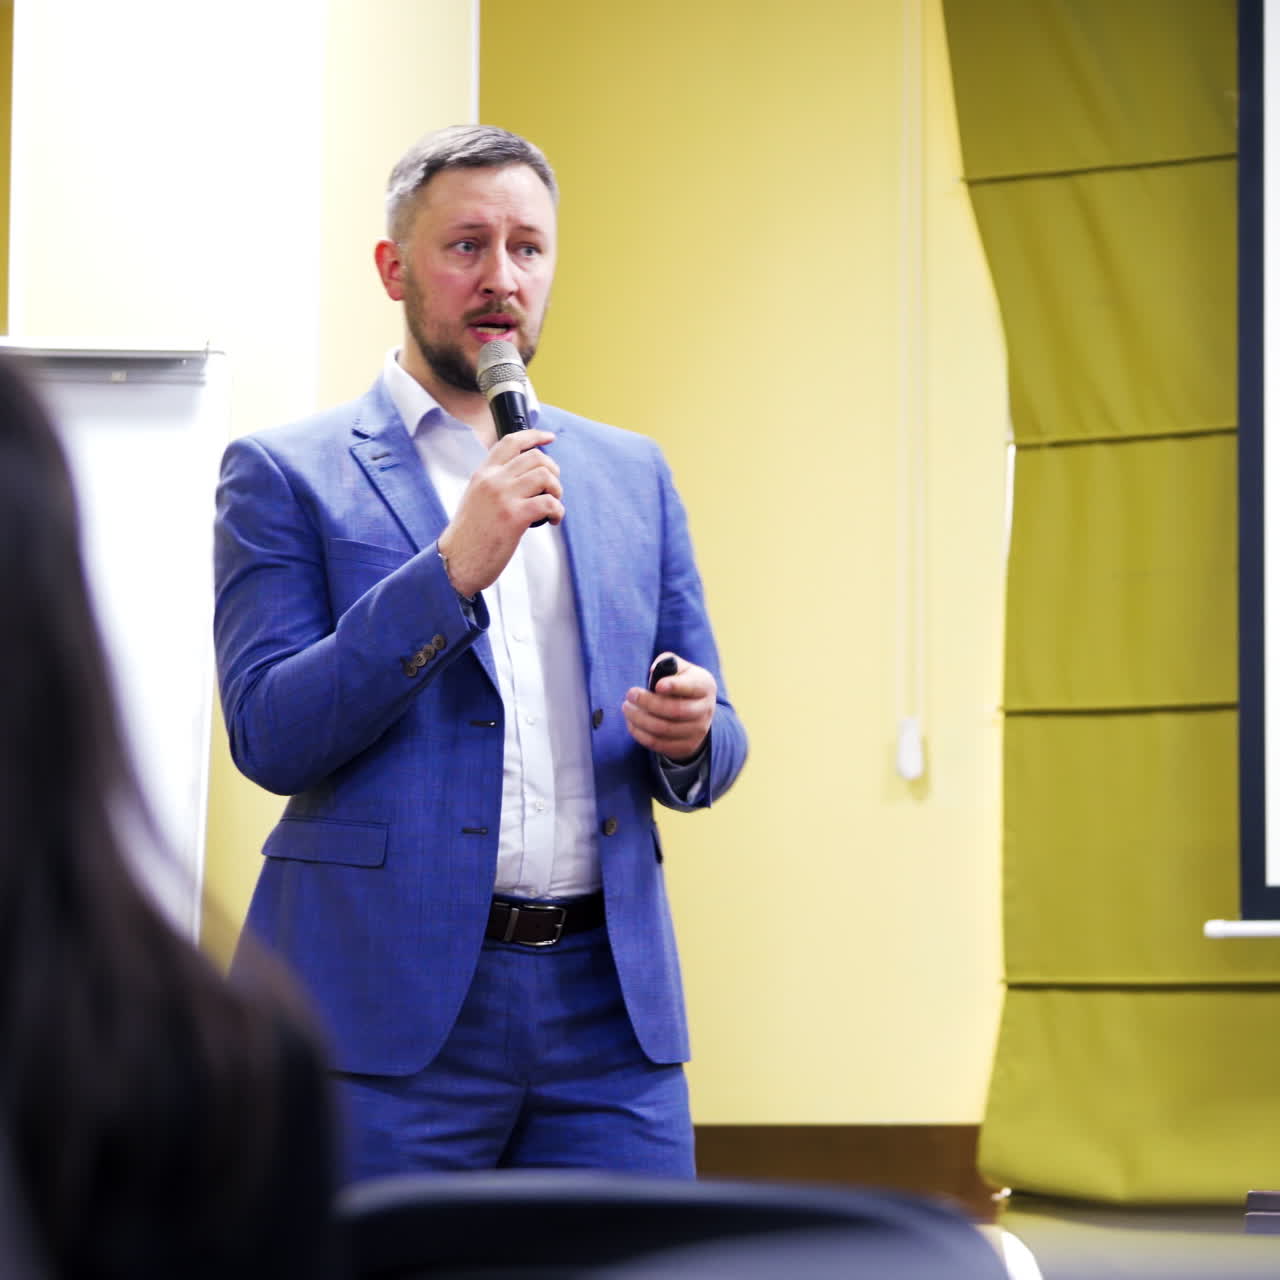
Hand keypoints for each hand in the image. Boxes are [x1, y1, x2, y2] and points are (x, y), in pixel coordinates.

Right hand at [437, 430, 562, 596]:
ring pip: (545, 476)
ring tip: (553, 505)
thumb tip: (524, 478)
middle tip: (553, 489)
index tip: (549, 438)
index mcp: (483, 474)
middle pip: (535, 457)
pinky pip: (549, 503)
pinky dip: (558, 511)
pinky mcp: (514, 517)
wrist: (455, 561)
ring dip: (557, 490)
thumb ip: (495, 483)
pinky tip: (553, 520)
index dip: (534, 436)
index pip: (510, 442)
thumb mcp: (475, 498)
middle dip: (553, 471)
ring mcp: (503, 497)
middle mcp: (493, 480)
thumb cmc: (468, 536)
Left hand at [622, 653, 714, 762]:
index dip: (675, 686)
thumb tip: (654, 671)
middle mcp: (705, 709)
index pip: (692, 687)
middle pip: (675, 711)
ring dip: (640, 719)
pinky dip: (640, 734)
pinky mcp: (686, 747)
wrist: (696, 712)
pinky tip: (632, 722)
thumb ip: (667, 663)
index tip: (657, 685)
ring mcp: (697, 731)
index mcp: (705, 686)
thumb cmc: (681, 683)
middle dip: (648, 703)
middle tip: (630, 694)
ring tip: (627, 708)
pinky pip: (658, 744)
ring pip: (664, 729)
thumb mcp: (680, 669)